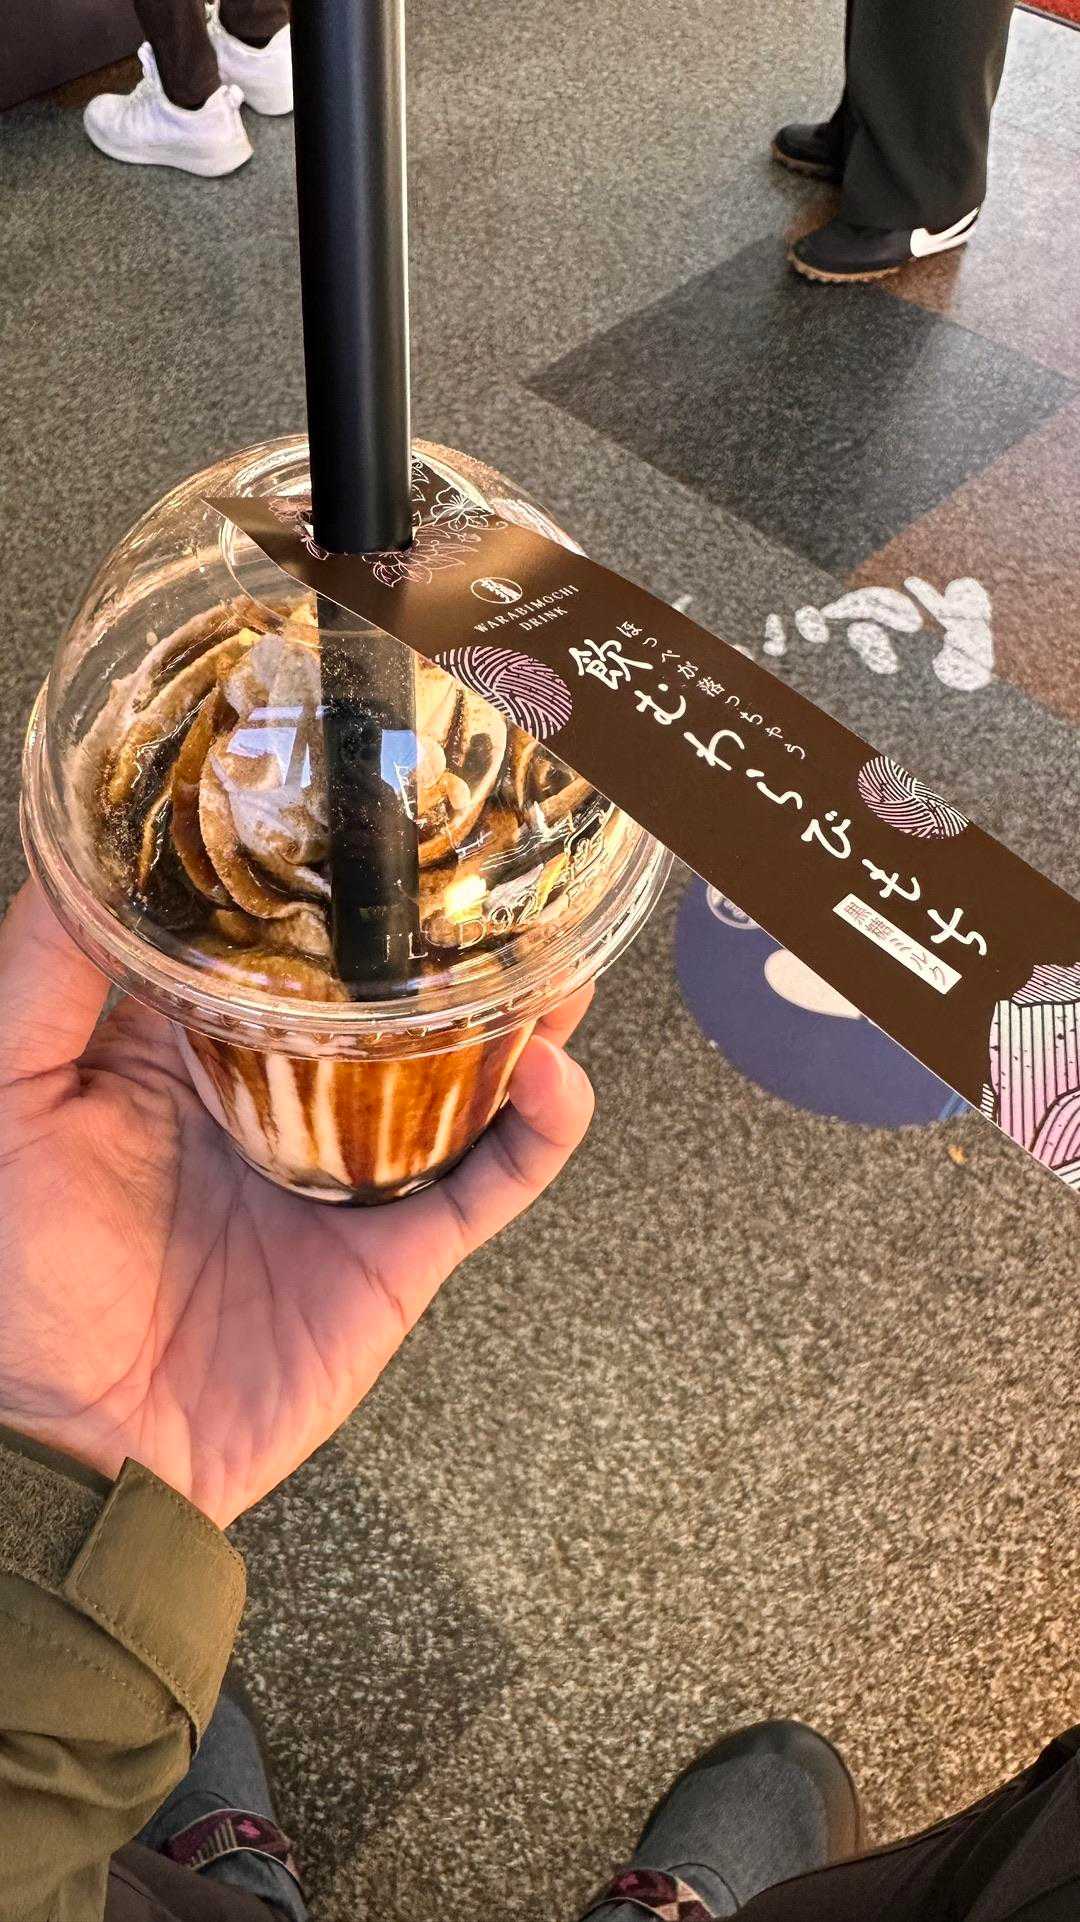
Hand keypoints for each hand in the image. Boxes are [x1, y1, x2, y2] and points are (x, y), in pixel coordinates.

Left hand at [0, 884, 593, 1526]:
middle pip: (382, 997)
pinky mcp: (398, 1248)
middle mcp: (279, 1098)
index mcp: (185, 1052)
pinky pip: (491, 1180)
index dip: (321, 877)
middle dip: (444, 934)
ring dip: (518, 1011)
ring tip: (553, 947)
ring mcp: (348, 1173)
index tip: (363, 802)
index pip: (273, 943)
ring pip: (458, 1072)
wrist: (76, 1447)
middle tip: (491, 863)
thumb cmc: (16, 1285)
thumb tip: (79, 861)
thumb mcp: (4, 1105)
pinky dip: (538, 1129)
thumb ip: (39, 984)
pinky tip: (551, 1074)